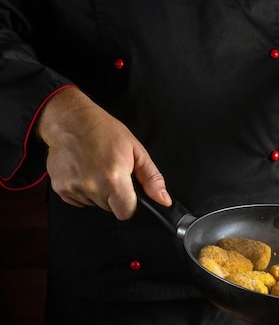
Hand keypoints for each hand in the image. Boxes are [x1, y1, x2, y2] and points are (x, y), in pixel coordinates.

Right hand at [36, 87, 170, 219]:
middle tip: (112, 172)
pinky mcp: (59, 188)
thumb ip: (152, 178)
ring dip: (99, 192)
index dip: (131, 205)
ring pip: (95, 204)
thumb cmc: (105, 131)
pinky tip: (84, 171)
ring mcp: (72, 188)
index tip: (131, 194)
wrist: (71, 121)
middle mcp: (91, 186)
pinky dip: (84, 190)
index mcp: (113, 178)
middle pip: (110, 208)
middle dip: (115, 195)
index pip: (126, 213)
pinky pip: (79, 200)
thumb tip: (164, 200)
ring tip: (97, 169)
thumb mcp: (136, 150)